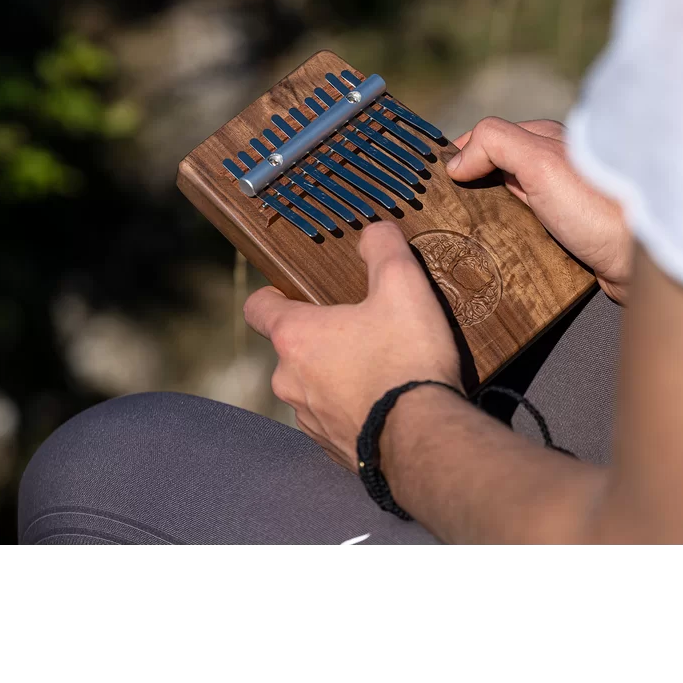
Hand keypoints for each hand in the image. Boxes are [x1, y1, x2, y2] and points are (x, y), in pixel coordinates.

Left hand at [243, 221, 462, 468]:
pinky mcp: (333, 449)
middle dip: (324, 337)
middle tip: (364, 329)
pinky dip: (355, 408)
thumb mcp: (403, 286)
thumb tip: (373, 233)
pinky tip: (388, 401)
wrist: (424, 440)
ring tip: (383, 367)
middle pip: (295, 348)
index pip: (259, 308)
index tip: (292, 292)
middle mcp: (290, 381)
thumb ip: (384, 249)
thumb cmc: (406, 359)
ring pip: (315, 385)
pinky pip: (337, 418)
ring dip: (339, 375)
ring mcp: (309, 419)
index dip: (273, 295)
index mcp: (297, 337)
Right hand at [447, 118, 631, 303]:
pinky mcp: (565, 237)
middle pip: (493, 173)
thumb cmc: (597, 208)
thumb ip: (496, 144)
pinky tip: (494, 256)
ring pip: (505, 206)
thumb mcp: (541, 161)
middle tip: (442, 215)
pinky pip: (522, 235)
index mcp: (547, 142)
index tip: (434, 181)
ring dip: (485, 221)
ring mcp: (558, 203)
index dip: (459, 155)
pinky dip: (505, 243)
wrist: (643, 261)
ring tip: (462, 239)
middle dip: (467, 190)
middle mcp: (553, 169)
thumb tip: (456, 163)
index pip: (488, 140)